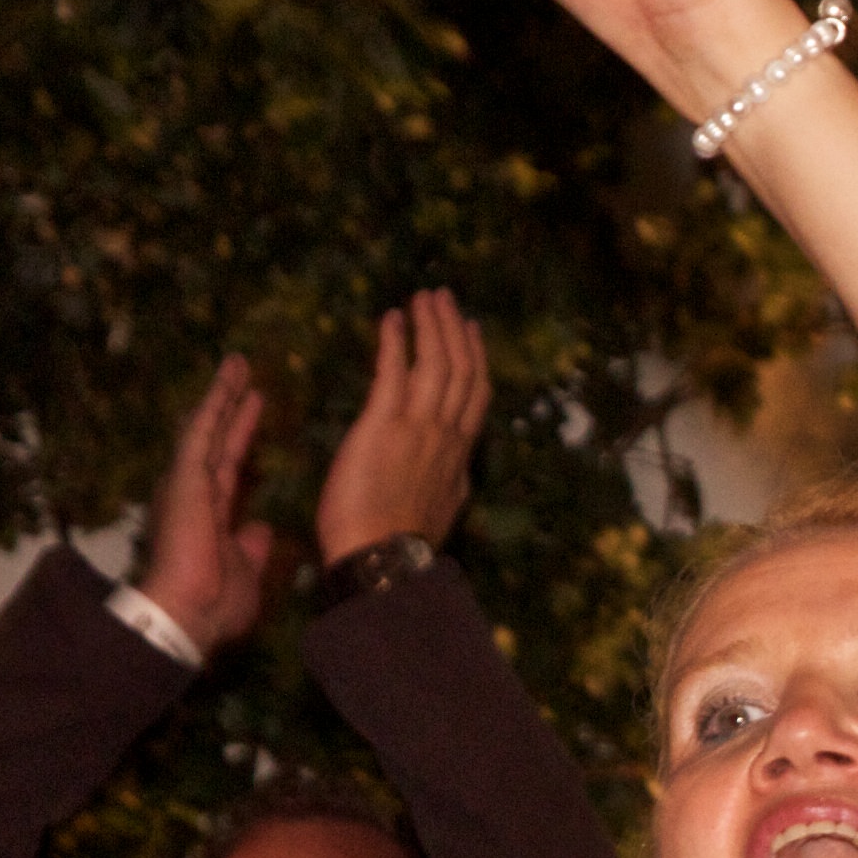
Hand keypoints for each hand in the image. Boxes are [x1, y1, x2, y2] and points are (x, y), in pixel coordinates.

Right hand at [138, 356, 279, 652]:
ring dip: (223, 395)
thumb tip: (260, 529)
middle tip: (244, 371)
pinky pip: (201, 434)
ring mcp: (188, 483)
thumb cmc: (214, 604)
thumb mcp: (245, 570)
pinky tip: (227, 382)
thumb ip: (251, 546)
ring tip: (238, 362)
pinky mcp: (186, 479)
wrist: (188, 614)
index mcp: (210, 513)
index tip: (254, 408)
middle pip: (217, 438)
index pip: (229, 464)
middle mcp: (195, 492)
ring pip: (208, 428)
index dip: (241, 434)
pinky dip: (214, 406)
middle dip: (231, 404)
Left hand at [315, 290, 495, 562]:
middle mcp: (445, 434)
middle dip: (454, 329)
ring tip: (423, 297)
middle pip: (461, 369)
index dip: (475, 357)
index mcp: (459, 454)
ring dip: (431, 325)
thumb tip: (457, 473)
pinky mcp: (383, 424)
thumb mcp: (442, 510)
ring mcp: (418, 427)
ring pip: (436, 362)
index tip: (472, 330)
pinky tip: (391, 318)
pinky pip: (394, 370)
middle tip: (444, 299)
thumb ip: (450, 482)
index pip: (475, 394)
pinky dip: (395, 341)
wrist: (381, 560)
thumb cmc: (401, 543)